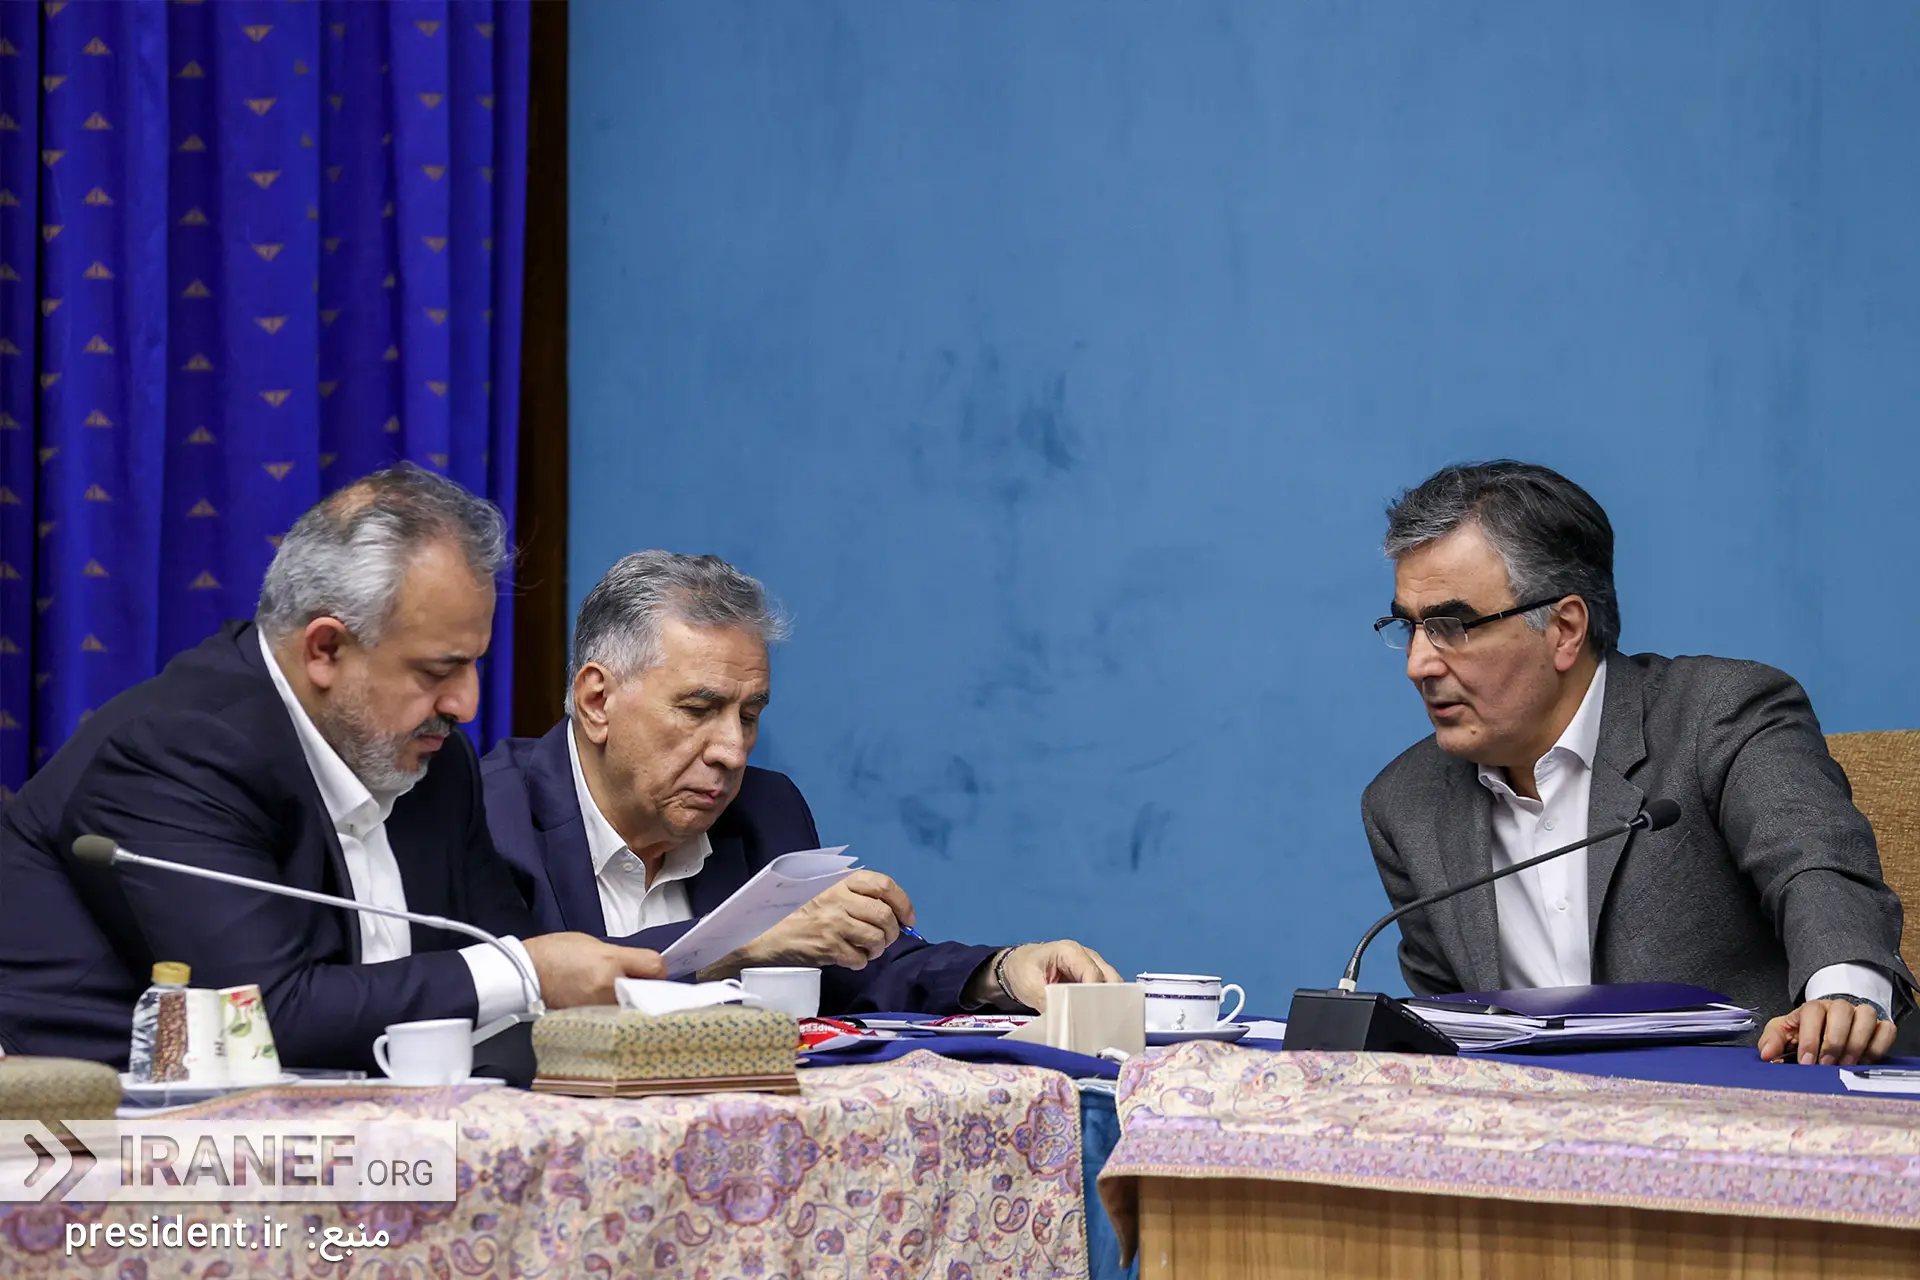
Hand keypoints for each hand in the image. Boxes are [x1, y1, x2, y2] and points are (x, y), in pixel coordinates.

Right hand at [523, 932, 665, 1007]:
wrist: (526, 974)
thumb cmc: (555, 954)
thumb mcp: (593, 944)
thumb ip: (621, 956)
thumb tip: (640, 968)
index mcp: (610, 961)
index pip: (655, 967)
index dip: (657, 969)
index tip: (652, 970)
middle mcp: (608, 987)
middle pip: (648, 992)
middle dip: (647, 989)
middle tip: (638, 986)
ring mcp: (600, 1008)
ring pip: (633, 1008)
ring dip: (631, 1004)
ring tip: (618, 996)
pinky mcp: (591, 1022)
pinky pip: (615, 1019)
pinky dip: (616, 1015)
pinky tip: (607, 1007)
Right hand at [714, 872, 915, 975]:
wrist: (764, 933)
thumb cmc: (796, 911)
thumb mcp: (822, 889)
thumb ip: (851, 892)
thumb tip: (889, 908)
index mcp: (839, 881)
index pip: (884, 885)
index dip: (903, 902)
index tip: (908, 918)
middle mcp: (838, 899)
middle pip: (885, 915)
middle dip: (893, 932)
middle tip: (887, 939)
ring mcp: (833, 924)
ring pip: (876, 938)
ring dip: (879, 949)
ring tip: (869, 950)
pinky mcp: (827, 947)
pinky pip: (859, 959)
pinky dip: (861, 962)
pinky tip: (853, 959)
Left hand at [970, 940, 1121, 1011]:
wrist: (1015, 966)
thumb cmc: (1021, 969)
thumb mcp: (1027, 985)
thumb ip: (1045, 1000)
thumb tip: (1060, 1020)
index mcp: (1071, 952)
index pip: (1093, 974)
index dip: (1095, 996)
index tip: (1091, 1018)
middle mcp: (1086, 956)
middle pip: (1109, 978)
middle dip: (1107, 1000)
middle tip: (1099, 1023)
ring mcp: (1090, 966)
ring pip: (1110, 985)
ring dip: (1106, 1002)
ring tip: (1099, 1024)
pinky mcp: (1089, 978)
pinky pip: (1103, 990)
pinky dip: (1101, 1003)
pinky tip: (1095, 1019)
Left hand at [1758, 998, 1896, 1065]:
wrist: (1826, 1026)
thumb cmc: (1803, 1031)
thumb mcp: (1782, 1034)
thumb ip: (1772, 1041)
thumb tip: (1765, 1054)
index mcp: (1813, 1007)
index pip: (1812, 1012)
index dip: (1810, 1038)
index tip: (1806, 1062)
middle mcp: (1839, 1007)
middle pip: (1842, 1012)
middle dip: (1834, 1042)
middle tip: (1827, 1065)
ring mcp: (1860, 1015)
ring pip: (1867, 1016)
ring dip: (1857, 1043)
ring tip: (1846, 1065)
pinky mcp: (1879, 1026)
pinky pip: (1887, 1029)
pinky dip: (1879, 1045)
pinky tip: (1865, 1061)